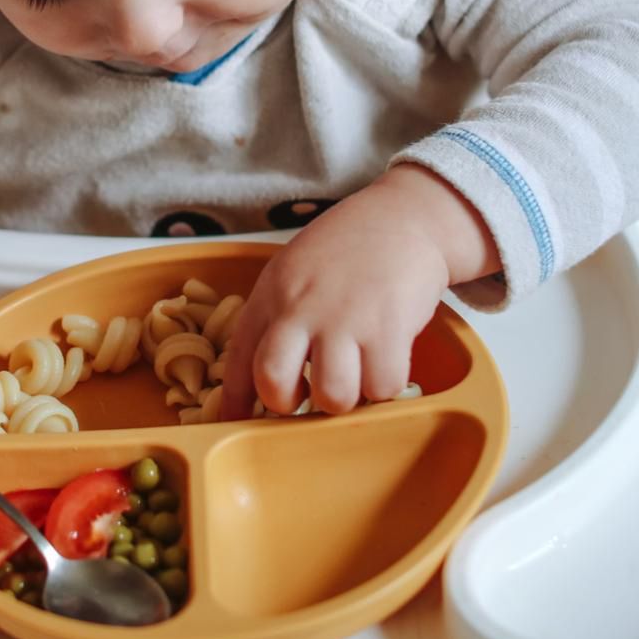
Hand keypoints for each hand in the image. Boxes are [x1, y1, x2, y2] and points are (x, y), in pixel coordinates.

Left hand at [222, 165, 497, 418]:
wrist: (402, 217)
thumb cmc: (345, 251)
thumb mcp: (293, 274)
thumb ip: (275, 320)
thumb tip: (259, 381)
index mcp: (271, 296)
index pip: (239, 358)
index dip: (235, 401)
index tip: (240, 421)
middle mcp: (301, 308)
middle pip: (274, 383)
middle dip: (289, 404)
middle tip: (310, 392)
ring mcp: (345, 319)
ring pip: (333, 396)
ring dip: (347, 397)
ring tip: (356, 374)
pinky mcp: (388, 327)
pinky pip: (382, 386)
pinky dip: (386, 385)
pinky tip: (386, 360)